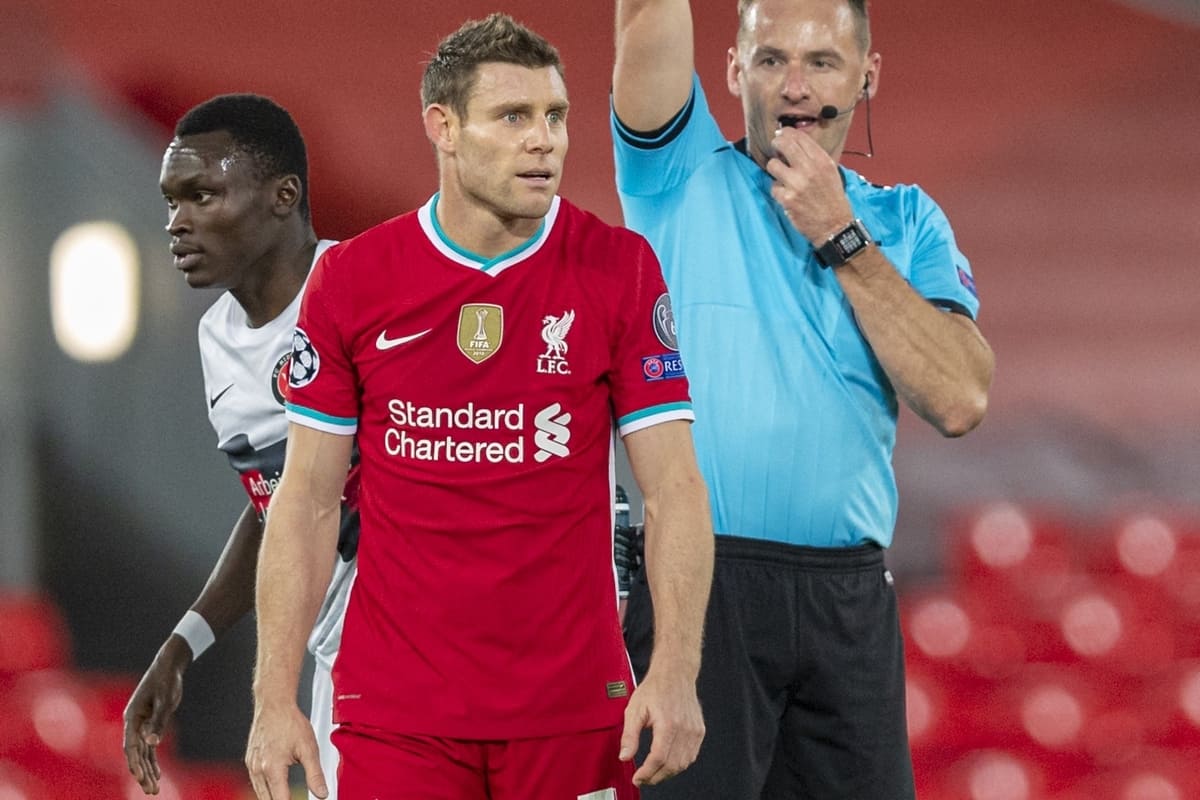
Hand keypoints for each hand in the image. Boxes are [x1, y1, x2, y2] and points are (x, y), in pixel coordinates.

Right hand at [122, 637, 188, 794]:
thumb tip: (152, 744)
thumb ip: (158, 722)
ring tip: (153, 790)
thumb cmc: (166, 680)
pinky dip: (152, 761)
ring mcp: (141, 725)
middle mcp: (133, 724)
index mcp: (132, 717)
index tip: (142, 778)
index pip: (130, 746)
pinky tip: (157, 775)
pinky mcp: (150, 725)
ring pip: (142, 754)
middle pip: (135, 754)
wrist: (169, 666)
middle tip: (151, 791)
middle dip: (142, 774)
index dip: (136, 763)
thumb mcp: (165, 701)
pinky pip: (149, 748)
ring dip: (147, 771)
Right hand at [245, 700, 326, 799]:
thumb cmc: (290, 722)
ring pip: (259, 794)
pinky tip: (276, 788)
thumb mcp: (309, 748)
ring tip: (286, 796)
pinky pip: (256, 783)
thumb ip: (315, 774)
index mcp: (272, 769)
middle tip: (294, 798)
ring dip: (272, 798)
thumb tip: (322, 794)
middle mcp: (258, 769)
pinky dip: (265, 789)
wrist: (274, 704)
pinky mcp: (249, 761)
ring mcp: (252, 766)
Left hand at [618, 662, 704, 785]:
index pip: (658, 758)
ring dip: (667, 773)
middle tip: (643, 777)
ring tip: (653, 772)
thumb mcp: (634, 709)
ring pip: (683, 763)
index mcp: (668, 723)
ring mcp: (694, 730)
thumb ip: (629, 736)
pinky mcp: (699, 731)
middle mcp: (684, 728)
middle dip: (656, 776)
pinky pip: (691, 756)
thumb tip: (625, 756)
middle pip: (672, 765)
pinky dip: (679, 764)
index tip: (638, 777)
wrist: (675, 673)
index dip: (647, 773)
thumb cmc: (655, 688)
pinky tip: (668, 762)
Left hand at [765, 127, 854, 244]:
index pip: (800, 138)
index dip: (787, 133)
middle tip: (775, 147)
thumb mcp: (830, 172)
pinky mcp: (787, 198)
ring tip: (781, 175)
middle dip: (776, 143)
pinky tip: (786, 194)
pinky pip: (773, 187)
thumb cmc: (832, 200)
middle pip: (784, 145)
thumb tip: (795, 144)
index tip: (782, 134)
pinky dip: (777, 190)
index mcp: (822, 161)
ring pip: (773, 165)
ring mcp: (797, 184)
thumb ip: (815, 158)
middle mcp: (810, 169)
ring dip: (774, 169)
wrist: (834, 225)